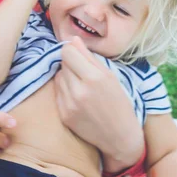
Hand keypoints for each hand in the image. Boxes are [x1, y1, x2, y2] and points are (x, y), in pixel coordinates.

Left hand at [54, 37, 144, 170]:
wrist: (119, 136)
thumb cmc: (119, 104)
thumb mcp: (110, 77)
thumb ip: (90, 57)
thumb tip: (73, 40)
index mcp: (95, 78)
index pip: (67, 52)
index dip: (72, 50)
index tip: (78, 54)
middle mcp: (79, 91)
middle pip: (62, 63)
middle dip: (71, 64)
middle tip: (84, 73)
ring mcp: (69, 105)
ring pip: (58, 77)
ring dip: (67, 77)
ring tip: (82, 86)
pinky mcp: (64, 115)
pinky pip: (57, 93)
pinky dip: (65, 91)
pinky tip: (78, 98)